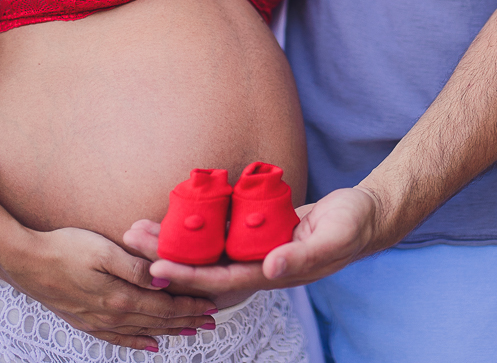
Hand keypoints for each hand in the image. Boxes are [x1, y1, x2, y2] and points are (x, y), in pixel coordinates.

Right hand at [1, 226, 218, 350]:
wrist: (25, 262)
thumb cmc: (64, 248)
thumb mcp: (104, 250)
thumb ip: (137, 268)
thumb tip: (166, 281)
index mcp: (121, 298)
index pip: (166, 306)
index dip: (190, 305)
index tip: (212, 304)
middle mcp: (112, 316)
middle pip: (159, 321)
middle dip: (187, 320)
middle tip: (211, 321)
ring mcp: (98, 322)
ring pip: (143, 331)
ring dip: (169, 331)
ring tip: (191, 331)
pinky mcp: (85, 322)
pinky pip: (118, 339)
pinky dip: (138, 343)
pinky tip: (150, 346)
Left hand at [124, 187, 382, 294]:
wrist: (365, 215)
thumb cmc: (353, 225)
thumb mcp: (334, 236)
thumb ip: (303, 254)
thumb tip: (270, 268)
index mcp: (273, 274)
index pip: (222, 281)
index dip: (188, 277)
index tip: (156, 268)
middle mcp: (258, 267)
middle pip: (203, 269)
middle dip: (166, 258)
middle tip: (130, 239)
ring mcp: (256, 252)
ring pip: (205, 253)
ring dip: (173, 243)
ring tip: (139, 228)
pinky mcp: (256, 234)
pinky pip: (219, 236)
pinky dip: (195, 229)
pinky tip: (174, 215)